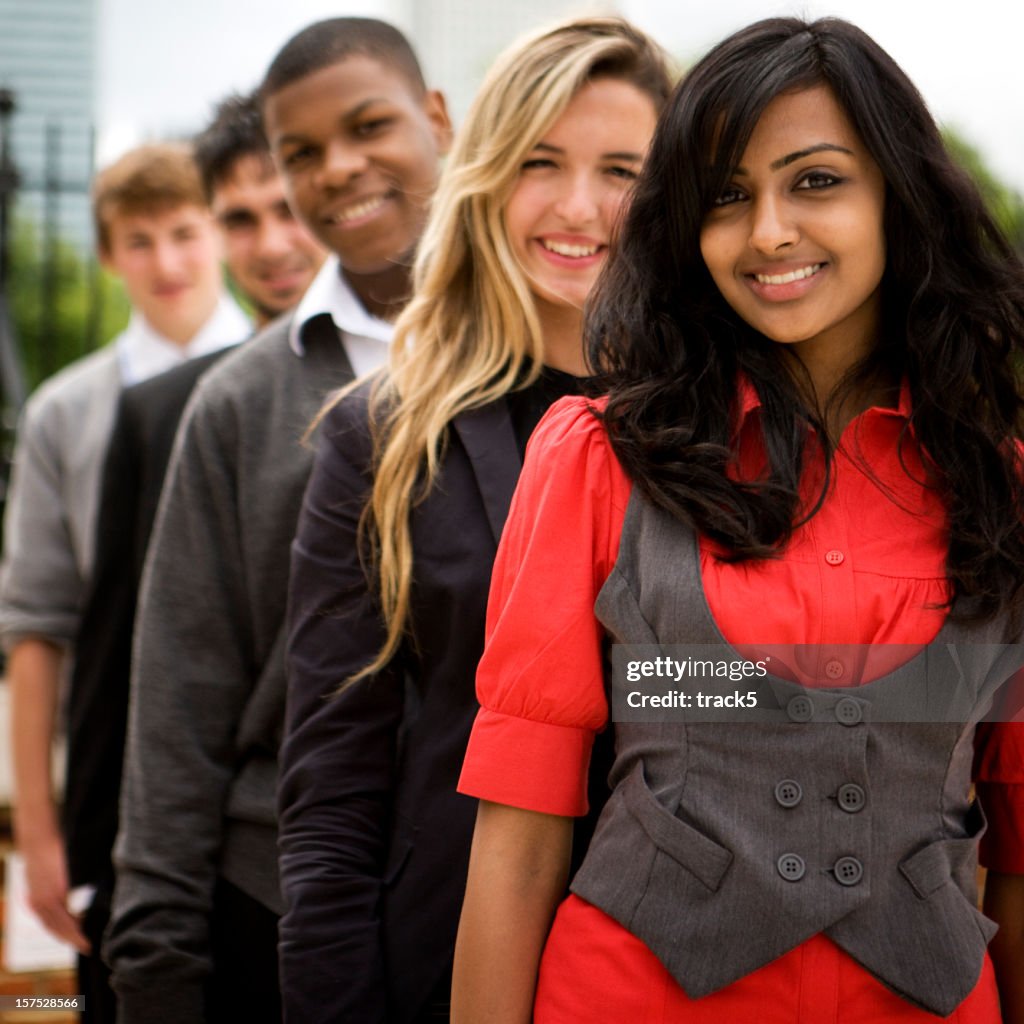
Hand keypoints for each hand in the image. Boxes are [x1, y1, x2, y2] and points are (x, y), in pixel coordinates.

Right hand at [20, 830, 90, 953]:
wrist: (39, 839)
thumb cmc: (61, 852)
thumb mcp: (75, 871)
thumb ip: (81, 891)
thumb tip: (90, 907)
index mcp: (56, 898)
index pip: (70, 926)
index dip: (80, 938)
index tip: (91, 946)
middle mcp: (44, 903)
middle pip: (59, 930)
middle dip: (73, 940)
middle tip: (87, 947)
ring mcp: (36, 902)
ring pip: (50, 926)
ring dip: (62, 935)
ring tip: (76, 940)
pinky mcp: (33, 898)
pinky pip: (44, 919)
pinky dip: (53, 926)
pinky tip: (60, 928)